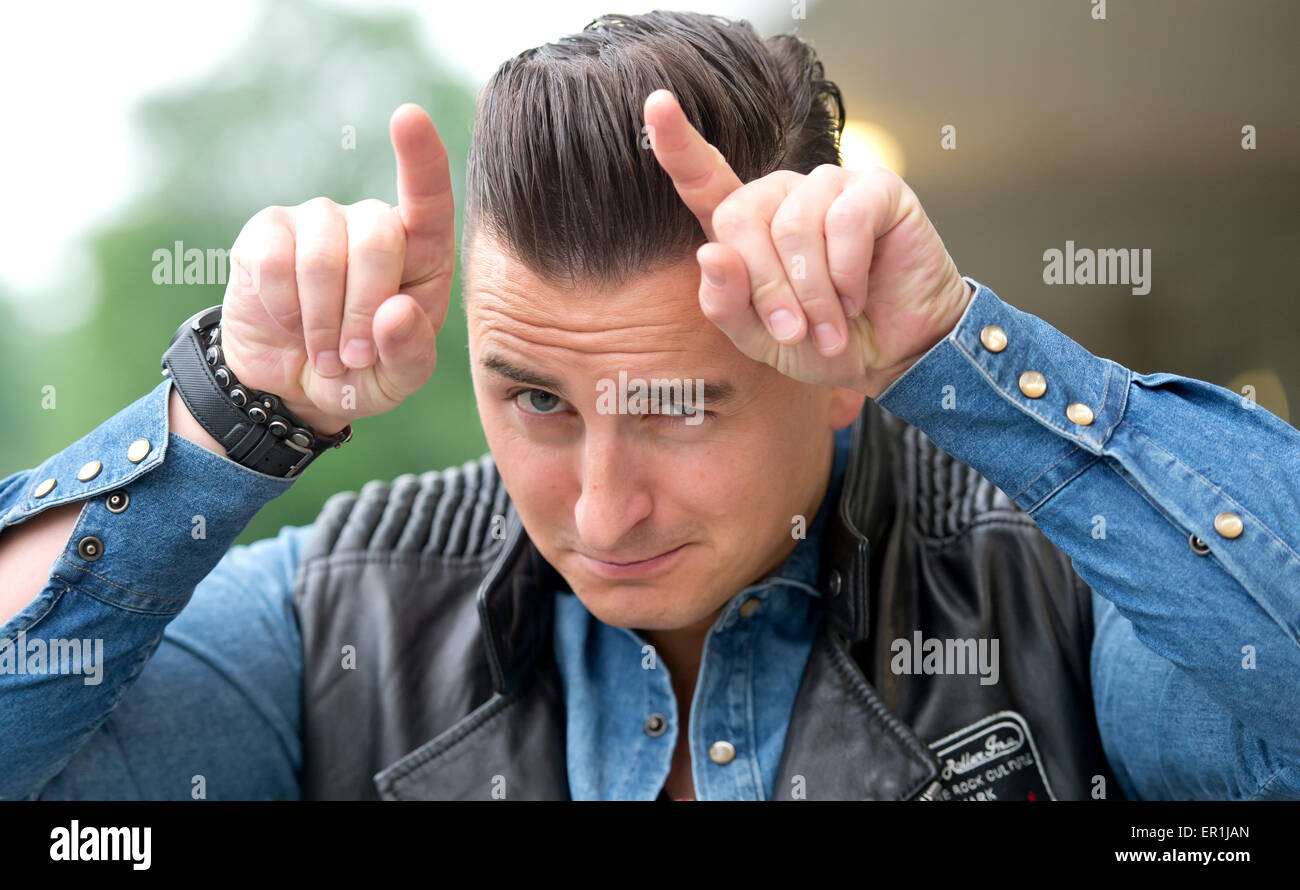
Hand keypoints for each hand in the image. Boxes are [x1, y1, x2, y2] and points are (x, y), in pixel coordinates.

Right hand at [216, 103, 454, 434]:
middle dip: (365, 309)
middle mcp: (373, 224)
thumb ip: (410, 352)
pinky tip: (289, 323)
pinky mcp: (268, 231)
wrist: (293, 385)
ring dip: (323, 322)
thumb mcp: (398, 380)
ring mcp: (319, 221)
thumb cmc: (363, 373)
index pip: (429, 198)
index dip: (421, 159)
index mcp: (422, 254)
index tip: (408, 117)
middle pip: (378, 236)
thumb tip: (397, 312)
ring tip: (326, 354)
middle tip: (355, 357)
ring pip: (324, 256)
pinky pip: (274, 262)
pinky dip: (285, 308)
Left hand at [644, 90, 971, 398]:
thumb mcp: (762, 341)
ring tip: (831, 327)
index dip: (677, 142)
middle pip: (741, 216)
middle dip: (766, 287)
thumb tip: (710, 255)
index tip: (655, 105)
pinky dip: (847, 273)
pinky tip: (858, 295)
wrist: (895, 355)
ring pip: (794, 225)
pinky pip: (844, 220)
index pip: (703, 177)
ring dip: (813, 293)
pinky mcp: (877, 187)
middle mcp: (784, 196)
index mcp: (747, 227)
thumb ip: (727, 305)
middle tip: (793, 333)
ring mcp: (830, 186)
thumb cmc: (823, 343)